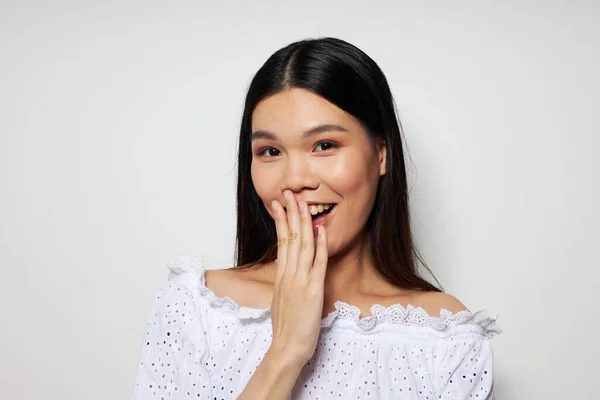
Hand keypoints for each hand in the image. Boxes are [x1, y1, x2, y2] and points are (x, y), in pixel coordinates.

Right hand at [268, 190, 328, 365]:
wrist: (287, 347)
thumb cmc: (286, 327)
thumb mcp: (280, 299)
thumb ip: (284, 281)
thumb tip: (287, 269)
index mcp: (281, 276)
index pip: (281, 241)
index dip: (281, 221)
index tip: (280, 204)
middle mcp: (289, 274)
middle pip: (290, 237)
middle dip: (290, 213)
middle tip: (288, 193)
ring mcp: (300, 280)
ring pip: (302, 245)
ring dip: (303, 222)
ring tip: (302, 203)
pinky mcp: (313, 289)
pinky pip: (317, 263)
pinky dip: (320, 245)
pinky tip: (321, 230)